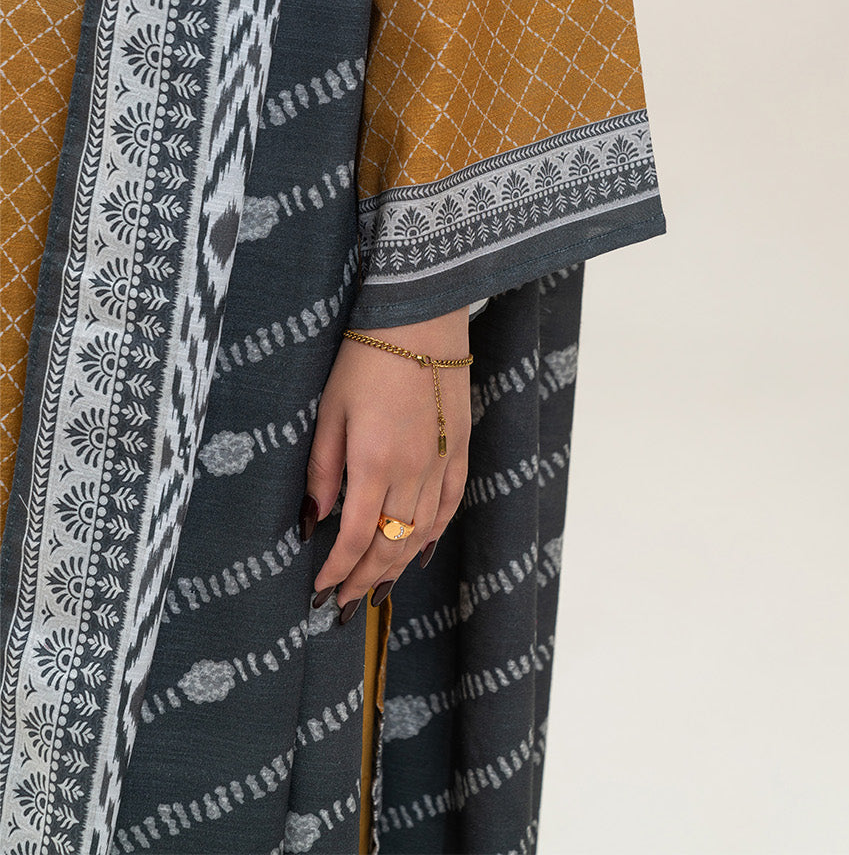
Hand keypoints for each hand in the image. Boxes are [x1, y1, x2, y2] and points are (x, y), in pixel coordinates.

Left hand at [302, 305, 471, 617]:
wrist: (420, 320)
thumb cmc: (366, 358)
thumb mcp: (329, 411)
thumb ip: (322, 470)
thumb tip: (313, 520)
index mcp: (374, 464)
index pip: (353, 537)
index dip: (337, 571)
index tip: (321, 591)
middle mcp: (413, 472)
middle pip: (389, 544)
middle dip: (366, 579)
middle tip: (345, 603)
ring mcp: (441, 462)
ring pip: (421, 533)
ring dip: (397, 566)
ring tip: (377, 588)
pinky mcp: (460, 448)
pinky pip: (448, 505)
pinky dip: (433, 534)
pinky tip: (419, 551)